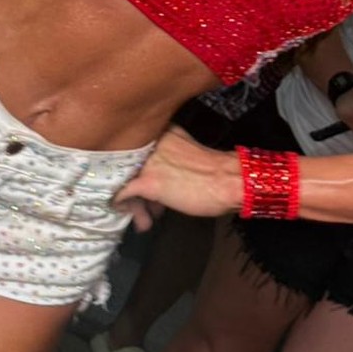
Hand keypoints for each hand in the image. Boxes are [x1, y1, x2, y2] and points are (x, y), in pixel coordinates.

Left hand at [113, 127, 241, 224]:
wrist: (228, 181)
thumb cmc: (215, 172)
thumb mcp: (185, 156)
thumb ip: (166, 162)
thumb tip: (155, 184)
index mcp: (162, 132)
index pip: (137, 150)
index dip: (138, 170)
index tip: (145, 186)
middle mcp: (150, 143)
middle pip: (130, 166)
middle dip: (136, 189)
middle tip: (147, 207)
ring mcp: (148, 162)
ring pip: (125, 180)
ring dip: (134, 202)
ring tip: (145, 219)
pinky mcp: (148, 182)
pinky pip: (124, 193)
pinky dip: (124, 205)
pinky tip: (132, 215)